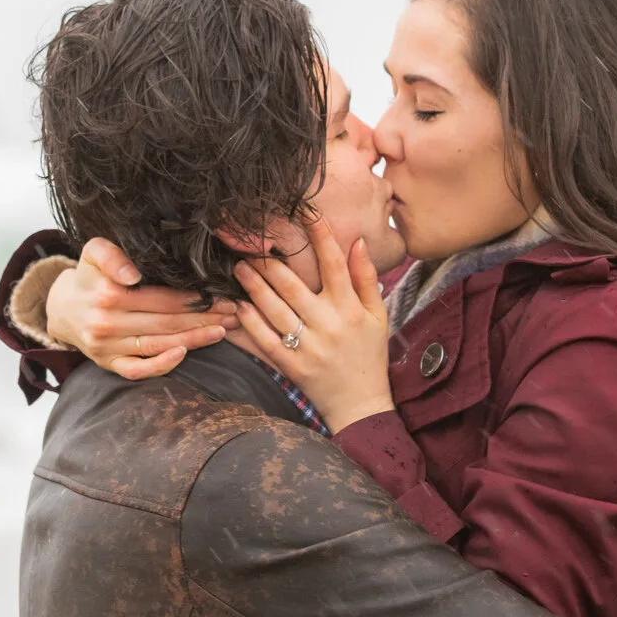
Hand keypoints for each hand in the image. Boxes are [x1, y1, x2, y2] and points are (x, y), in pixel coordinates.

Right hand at [45, 238, 237, 379]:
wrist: (62, 307)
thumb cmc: (88, 276)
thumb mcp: (93, 252)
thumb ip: (112, 255)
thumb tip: (134, 273)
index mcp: (108, 294)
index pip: (162, 297)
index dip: (195, 298)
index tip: (222, 296)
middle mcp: (107, 323)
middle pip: (166, 322)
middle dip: (204, 317)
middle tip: (234, 313)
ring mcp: (107, 347)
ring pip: (158, 345)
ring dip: (195, 339)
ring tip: (223, 331)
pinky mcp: (108, 364)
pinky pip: (137, 371)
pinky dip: (161, 366)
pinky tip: (184, 353)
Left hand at [232, 215, 392, 432]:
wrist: (360, 404)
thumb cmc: (369, 355)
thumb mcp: (377, 316)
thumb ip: (366, 278)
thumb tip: (358, 242)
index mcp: (350, 309)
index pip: (334, 264)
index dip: (319, 236)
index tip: (305, 212)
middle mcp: (328, 325)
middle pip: (292, 285)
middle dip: (269, 262)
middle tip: (251, 246)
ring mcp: (308, 347)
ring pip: (274, 310)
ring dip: (253, 286)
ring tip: (240, 269)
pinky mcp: (291, 366)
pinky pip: (265, 340)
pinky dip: (249, 323)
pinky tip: (238, 307)